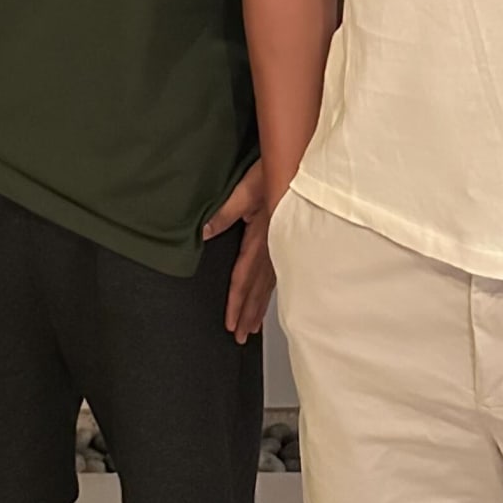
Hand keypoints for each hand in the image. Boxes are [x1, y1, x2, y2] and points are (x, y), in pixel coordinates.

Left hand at [202, 159, 273, 343]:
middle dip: (247, 314)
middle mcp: (273, 250)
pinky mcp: (289, 242)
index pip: (243, 280)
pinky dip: (271, 292)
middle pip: (256, 290)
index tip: (230, 324)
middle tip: (239, 336)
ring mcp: (283, 248)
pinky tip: (269, 298)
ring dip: (259, 308)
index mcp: (260, 241)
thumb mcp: (243, 191)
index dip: (236, 303)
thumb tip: (203, 232)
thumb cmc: (272, 174)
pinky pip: (278, 275)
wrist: (300, 166)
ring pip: (269, 286)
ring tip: (252, 327)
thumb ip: (223, 214)